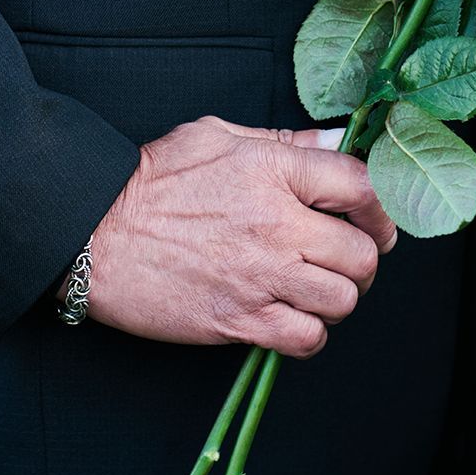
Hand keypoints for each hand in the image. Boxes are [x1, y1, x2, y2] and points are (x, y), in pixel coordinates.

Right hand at [86, 117, 397, 357]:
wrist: (92, 231)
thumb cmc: (150, 179)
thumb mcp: (217, 136)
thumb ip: (282, 141)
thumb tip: (334, 141)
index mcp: (273, 171)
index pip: (361, 186)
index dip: (383, 204)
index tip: (377, 217)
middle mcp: (276, 224)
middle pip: (362, 252)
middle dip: (366, 257)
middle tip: (351, 257)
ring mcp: (259, 276)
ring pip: (342, 299)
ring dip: (339, 297)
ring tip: (321, 289)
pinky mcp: (238, 319)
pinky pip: (305, 338)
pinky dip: (310, 333)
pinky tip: (295, 318)